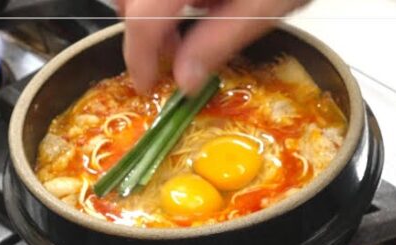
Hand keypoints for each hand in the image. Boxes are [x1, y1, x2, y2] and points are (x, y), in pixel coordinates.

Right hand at [118, 0, 309, 93]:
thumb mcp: (262, 7)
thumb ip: (218, 42)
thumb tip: (184, 80)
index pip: (143, 18)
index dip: (139, 57)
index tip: (148, 84)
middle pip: (132, 0)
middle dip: (146, 31)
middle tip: (175, 57)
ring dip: (156, 12)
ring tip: (193, 29)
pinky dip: (171, 0)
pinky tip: (203, 3)